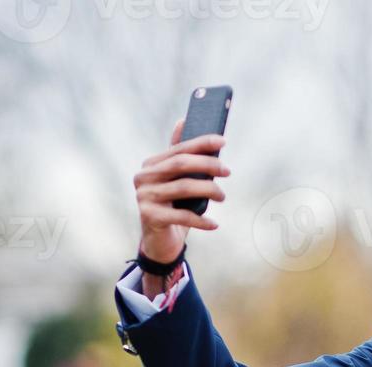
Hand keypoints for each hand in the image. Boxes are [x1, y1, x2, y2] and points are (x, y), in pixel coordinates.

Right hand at [133, 117, 228, 279]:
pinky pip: (181, 216)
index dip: (201, 143)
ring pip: (183, 188)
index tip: (223, 141)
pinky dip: (201, 220)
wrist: (160, 242)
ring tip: (223, 196)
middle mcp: (143, 178)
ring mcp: (144, 197)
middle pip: (180, 164)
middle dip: (208, 164)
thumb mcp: (177, 181)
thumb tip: (183, 120)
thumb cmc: (173, 208)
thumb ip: (178, 155)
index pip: (179, 149)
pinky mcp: (149, 217)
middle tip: (228, 171)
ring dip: (209, 190)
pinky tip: (214, 224)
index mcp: (151, 165)